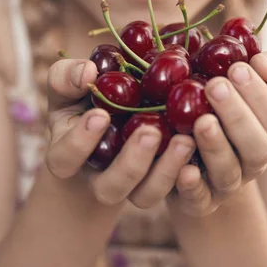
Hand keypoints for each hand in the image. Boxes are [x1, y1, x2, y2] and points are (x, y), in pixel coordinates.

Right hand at [46, 58, 195, 207]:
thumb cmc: (81, 100)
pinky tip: (200, 145)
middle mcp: (99, 178)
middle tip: (150, 132)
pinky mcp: (160, 181)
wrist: (107, 123)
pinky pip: (175, 189)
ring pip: (145, 194)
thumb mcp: (67, 87)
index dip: (81, 141)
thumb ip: (67, 77)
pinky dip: (188, 171)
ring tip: (185, 140)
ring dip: (166, 170)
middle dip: (132, 162)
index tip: (100, 115)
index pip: (66, 157)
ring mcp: (132, 186)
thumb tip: (87, 71)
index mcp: (67, 155)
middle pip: (111, 186)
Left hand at [168, 52, 266, 216]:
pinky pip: (198, 200)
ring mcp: (225, 185)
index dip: (261, 97)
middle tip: (215, 86)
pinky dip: (192, 186)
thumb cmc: (219, 106)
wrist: (188, 152)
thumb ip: (260, 68)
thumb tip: (261, 62)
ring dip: (216, 147)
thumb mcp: (241, 83)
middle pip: (258, 149)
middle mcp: (252, 163)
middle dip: (238, 116)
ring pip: (229, 174)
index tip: (236, 68)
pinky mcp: (198, 201)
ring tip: (201, 121)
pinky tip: (185, 169)